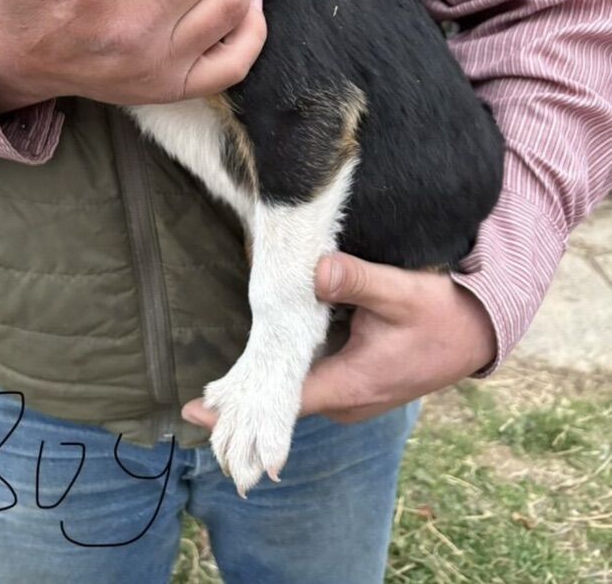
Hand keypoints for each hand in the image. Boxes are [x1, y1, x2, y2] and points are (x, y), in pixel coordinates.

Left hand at [182, 253, 496, 428]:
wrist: (480, 333)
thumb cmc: (443, 315)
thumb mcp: (402, 291)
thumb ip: (358, 281)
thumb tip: (317, 271)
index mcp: (353, 383)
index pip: (285, 401)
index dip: (242, 404)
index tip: (199, 409)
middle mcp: (349, 397)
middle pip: (285, 401)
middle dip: (246, 398)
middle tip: (201, 397)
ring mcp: (354, 391)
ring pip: (300, 392)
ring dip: (267, 387)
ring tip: (223, 387)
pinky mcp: (359, 379)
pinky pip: (315, 381)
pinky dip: (290, 375)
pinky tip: (267, 364)